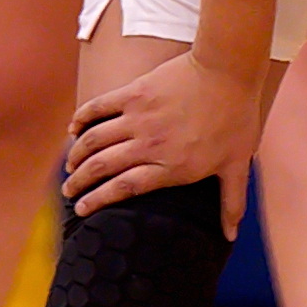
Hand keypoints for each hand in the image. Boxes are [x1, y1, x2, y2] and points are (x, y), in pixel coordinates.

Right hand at [65, 49, 261, 235]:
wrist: (228, 69)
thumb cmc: (236, 117)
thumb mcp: (237, 164)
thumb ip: (231, 201)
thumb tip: (230, 237)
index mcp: (171, 166)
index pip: (124, 189)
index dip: (98, 201)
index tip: (82, 211)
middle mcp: (149, 145)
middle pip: (101, 167)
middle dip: (79, 182)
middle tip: (69, 191)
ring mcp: (139, 117)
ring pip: (94, 140)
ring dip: (76, 155)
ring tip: (69, 166)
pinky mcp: (134, 93)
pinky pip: (99, 107)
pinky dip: (82, 118)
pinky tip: (73, 129)